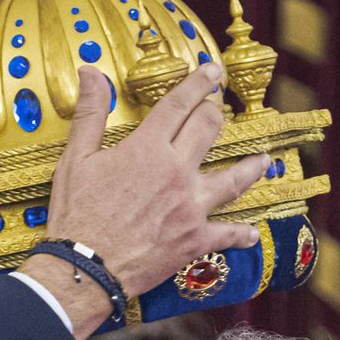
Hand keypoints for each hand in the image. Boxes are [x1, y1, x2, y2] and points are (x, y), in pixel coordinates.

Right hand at [42, 64, 265, 296]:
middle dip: (216, 113)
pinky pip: (227, 234)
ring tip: (263, 161)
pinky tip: (251, 232)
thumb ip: (90, 114)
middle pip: (209, 130)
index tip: (213, 71)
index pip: (179, 104)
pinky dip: (241, 234)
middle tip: (218, 107)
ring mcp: (190, 206)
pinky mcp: (194, 239)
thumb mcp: (76, 159)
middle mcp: (176, 172)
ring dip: (251, 168)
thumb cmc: (77, 215)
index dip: (198, 83)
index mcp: (148, 148)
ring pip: (234, 179)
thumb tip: (90, 73)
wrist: (86, 268)